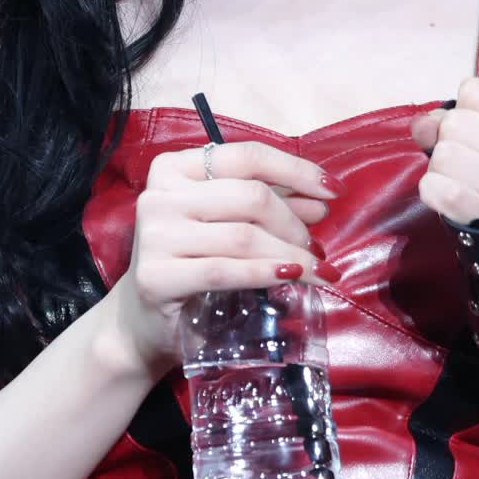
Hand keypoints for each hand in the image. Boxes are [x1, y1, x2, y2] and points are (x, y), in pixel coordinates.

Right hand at [107, 139, 340, 381]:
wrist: (145, 322)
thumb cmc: (191, 265)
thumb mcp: (227, 226)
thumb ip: (267, 206)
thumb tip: (321, 200)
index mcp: (174, 167)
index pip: (247, 156)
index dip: (296, 170)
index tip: (333, 190)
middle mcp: (159, 194)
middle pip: (250, 197)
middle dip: (295, 223)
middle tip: (316, 249)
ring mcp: (154, 234)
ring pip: (243, 236)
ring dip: (291, 254)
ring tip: (316, 270)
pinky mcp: (156, 276)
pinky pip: (225, 270)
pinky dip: (265, 272)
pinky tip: (291, 276)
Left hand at [410, 77, 478, 226]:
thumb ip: (456, 119)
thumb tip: (421, 123)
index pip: (472, 92)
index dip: (463, 110)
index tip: (476, 131)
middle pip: (453, 124)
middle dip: (447, 141)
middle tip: (464, 162)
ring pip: (443, 155)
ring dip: (439, 169)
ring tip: (459, 180)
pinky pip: (442, 191)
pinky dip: (434, 190)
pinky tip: (447, 194)